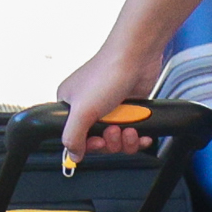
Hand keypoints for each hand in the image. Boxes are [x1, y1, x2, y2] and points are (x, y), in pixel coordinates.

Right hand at [55, 36, 171, 166]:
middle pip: (98, 142)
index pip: (75, 137)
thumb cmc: (107, 73)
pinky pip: (131, 133)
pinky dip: (137, 138)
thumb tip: (72, 154)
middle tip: (115, 131)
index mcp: (71, 105)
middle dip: (110, 141)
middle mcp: (89, 107)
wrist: (136, 56)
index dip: (89, 145)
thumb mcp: (83, 110)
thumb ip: (73, 136)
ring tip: (129, 128)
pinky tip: (141, 134)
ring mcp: (111, 109)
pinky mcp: (129, 109)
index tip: (98, 142)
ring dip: (125, 140)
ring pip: (116, 140)